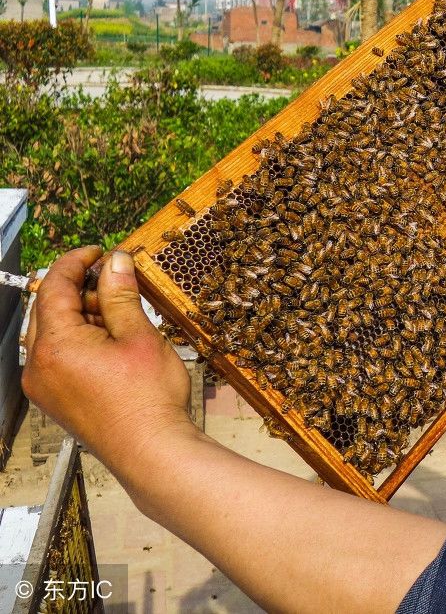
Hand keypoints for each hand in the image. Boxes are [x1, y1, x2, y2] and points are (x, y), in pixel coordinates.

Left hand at [23, 247, 194, 465]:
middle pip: (48, 309)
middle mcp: (39, 365)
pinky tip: (109, 342)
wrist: (150, 450)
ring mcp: (44, 386)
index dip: (76, 262)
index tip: (97, 252)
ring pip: (52, 333)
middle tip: (112, 280)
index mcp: (56, 345)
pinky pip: (57, 357)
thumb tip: (116, 263)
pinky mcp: (55, 400)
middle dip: (79, 290)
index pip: (55, 287)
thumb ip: (120, 295)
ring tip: (119, 315)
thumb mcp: (139, 335)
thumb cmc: (147, 399)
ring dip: (80, 316)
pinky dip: (78, 341)